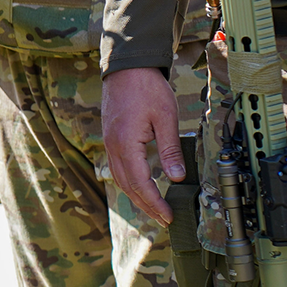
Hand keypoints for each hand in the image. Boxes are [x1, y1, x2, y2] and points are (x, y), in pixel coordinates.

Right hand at [103, 66, 183, 223]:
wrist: (126, 66)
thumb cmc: (146, 87)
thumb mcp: (166, 117)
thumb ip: (170, 150)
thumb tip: (177, 177)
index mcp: (126, 143)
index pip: (141, 183)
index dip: (155, 203)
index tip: (168, 216)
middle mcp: (113, 146)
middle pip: (128, 186)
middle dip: (146, 206)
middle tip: (164, 220)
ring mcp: (109, 142)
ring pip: (120, 179)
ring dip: (137, 197)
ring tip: (154, 208)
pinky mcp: (111, 137)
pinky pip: (118, 167)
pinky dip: (130, 182)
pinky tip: (141, 185)